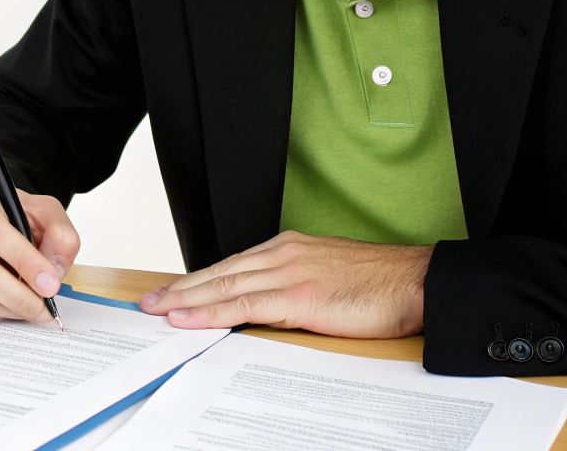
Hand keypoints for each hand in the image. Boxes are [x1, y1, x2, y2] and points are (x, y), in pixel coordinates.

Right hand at [0, 182, 80, 322]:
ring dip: (9, 308)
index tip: (49, 284)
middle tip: (44, 308)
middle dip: (18, 296)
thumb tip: (53, 274)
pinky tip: (11, 305)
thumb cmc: (12, 216)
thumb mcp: (44, 212)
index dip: (22, 260)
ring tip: (33, 308)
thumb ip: (59, 235)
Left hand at [138, 230, 431, 337]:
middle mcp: (283, 255)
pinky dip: (211, 312)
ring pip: (224, 287)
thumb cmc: (381, 284)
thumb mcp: (329, 276)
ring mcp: (289, 273)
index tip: (173, 291)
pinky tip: (188, 319)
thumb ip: (297, 285)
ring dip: (185, 301)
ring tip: (156, 311)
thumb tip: (270, 305)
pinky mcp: (299, 297)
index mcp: (290, 248)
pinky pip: (244, 305)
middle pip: (219, 272)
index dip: (199, 280)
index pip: (232, 265)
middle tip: (148, 302)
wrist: (417, 282)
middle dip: (181, 288)